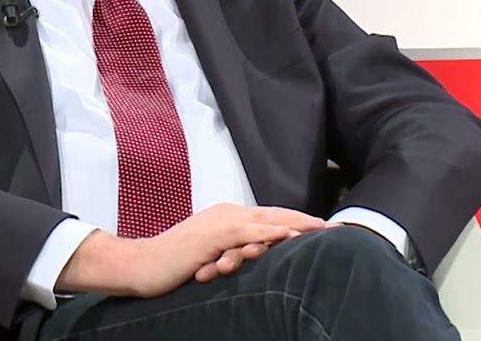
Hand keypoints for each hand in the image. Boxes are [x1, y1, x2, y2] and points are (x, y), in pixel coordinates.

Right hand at [75, 203, 326, 297]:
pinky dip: (270, 232)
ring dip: (297, 224)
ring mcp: (220, 222)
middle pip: (275, 215)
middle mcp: (227, 214)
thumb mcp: (210, 256)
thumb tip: (255, 258)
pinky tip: (290, 234)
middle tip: (338, 228)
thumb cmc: (174, 264)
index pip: (270, 218)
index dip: (298, 222)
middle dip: (307, 221)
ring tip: (324, 230)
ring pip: (267, 220)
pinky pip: (247, 231)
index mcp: (227, 217)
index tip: (325, 230)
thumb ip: (232, 251)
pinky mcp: (212, 235)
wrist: (142, 265)